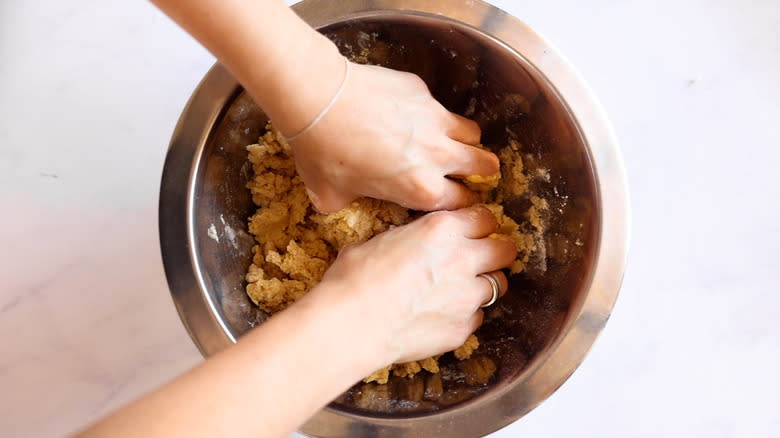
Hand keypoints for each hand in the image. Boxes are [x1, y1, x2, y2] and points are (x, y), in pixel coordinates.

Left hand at [286, 62, 499, 212]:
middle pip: (484, 166)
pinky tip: (409, 114)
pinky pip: (439, 106)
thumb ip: (347, 203)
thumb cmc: (322, 153)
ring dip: (467, 141)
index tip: (453, 199)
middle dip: (481, 172)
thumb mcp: (330, 195)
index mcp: (420, 190)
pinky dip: (432, 114)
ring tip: (453, 142)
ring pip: (472, 134)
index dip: (459, 203)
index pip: (460, 203)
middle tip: (472, 172)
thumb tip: (336, 202)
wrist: (318, 100)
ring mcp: (434, 120)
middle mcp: (437, 156)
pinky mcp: (422, 93)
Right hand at [300, 206, 515, 365]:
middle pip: (505, 250)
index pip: (485, 217)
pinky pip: (476, 317)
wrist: (352, 324)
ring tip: (462, 290)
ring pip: (498, 286)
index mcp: (441, 229)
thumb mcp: (376, 241)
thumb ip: (404, 239)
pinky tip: (443, 315)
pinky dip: (465, 315)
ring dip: (484, 285)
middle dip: (496, 253)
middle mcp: (463, 259)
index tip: (473, 230)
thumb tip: (399, 243)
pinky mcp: (463, 328)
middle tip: (480, 258)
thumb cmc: (354, 279)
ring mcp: (467, 296)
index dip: (480, 224)